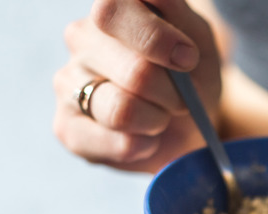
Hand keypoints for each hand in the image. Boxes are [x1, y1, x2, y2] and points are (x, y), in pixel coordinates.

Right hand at [53, 0, 221, 171]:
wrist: (189, 125)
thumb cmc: (192, 77)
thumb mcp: (200, 41)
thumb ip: (178, 15)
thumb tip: (154, 0)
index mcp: (113, 9)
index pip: (113, 9)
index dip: (156, 39)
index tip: (187, 59)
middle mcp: (82, 38)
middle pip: (135, 72)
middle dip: (174, 94)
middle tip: (181, 99)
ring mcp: (68, 81)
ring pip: (122, 109)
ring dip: (157, 120)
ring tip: (160, 117)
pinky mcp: (67, 127)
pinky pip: (113, 143)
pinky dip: (143, 145)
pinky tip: (145, 138)